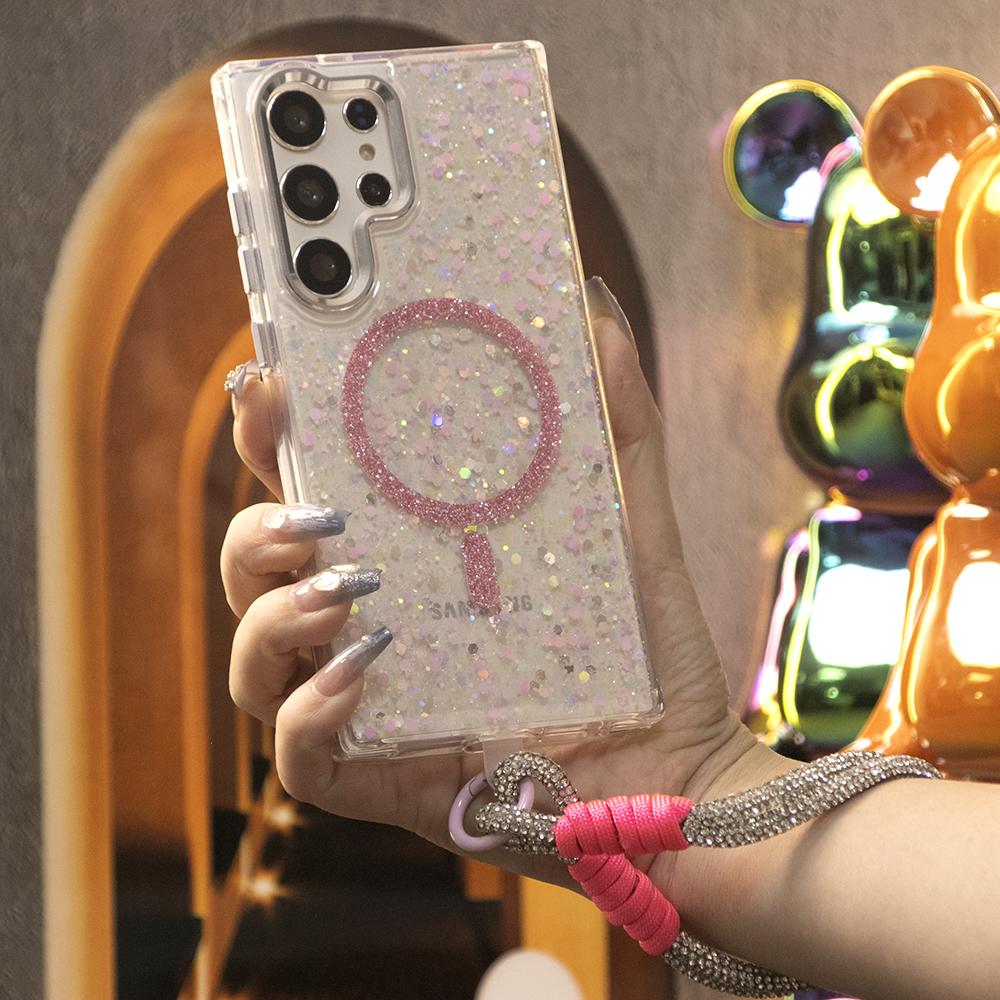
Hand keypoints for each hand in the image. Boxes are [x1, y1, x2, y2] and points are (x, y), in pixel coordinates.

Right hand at [221, 277, 778, 892]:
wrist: (678, 762)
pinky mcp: (384, 780)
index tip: (271, 385)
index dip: (271, 440)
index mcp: (410, 560)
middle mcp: (371, 627)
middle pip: (257, 573)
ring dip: (274, 616)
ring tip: (346, 587)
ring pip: (254, 662)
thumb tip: (597, 304)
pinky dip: (311, 712)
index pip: (308, 493)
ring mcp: (369, 707)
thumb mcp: (629, 517)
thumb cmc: (642, 644)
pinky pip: (300, 760)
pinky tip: (366, 667)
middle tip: (318, 510)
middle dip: (258, 529)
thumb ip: (616, 417)